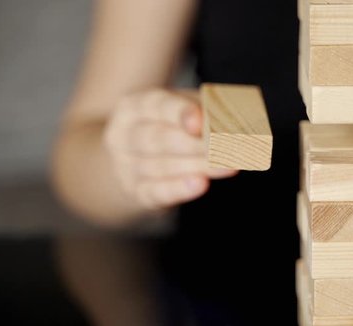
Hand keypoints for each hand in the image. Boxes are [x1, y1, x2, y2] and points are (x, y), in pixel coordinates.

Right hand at [104, 89, 236, 209]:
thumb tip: (229, 120)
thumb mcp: (185, 109)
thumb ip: (205, 111)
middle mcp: (122, 134)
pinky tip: (201, 184)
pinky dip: (179, 189)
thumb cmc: (172, 128)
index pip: (156, 106)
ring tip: (229, 166)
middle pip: (158, 139)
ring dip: (198, 166)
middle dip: (195, 145)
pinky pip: (155, 192)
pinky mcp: (134, 192)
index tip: (201, 122)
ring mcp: (125, 166)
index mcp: (134, 106)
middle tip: (227, 148)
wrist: (139, 161)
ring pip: (161, 167)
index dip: (180, 113)